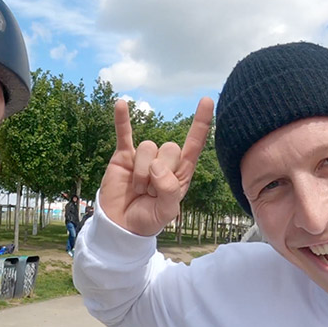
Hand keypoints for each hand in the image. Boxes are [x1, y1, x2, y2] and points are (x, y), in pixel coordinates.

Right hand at [98, 97, 213, 235]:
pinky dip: (122, 120)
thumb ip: (169, 191)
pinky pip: (124, 134)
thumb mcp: (166, 212)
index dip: (200, 124)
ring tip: (138, 189)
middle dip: (159, 173)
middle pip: (169, 148)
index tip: (207, 101)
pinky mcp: (124, 156)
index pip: (194, 145)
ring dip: (141, 173)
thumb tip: (156, 166)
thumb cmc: (147, 219)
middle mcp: (164, 162)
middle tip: (150, 193)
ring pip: (148, 147)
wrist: (121, 226)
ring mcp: (144, 157)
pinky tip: (121, 104)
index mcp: (181, 173)